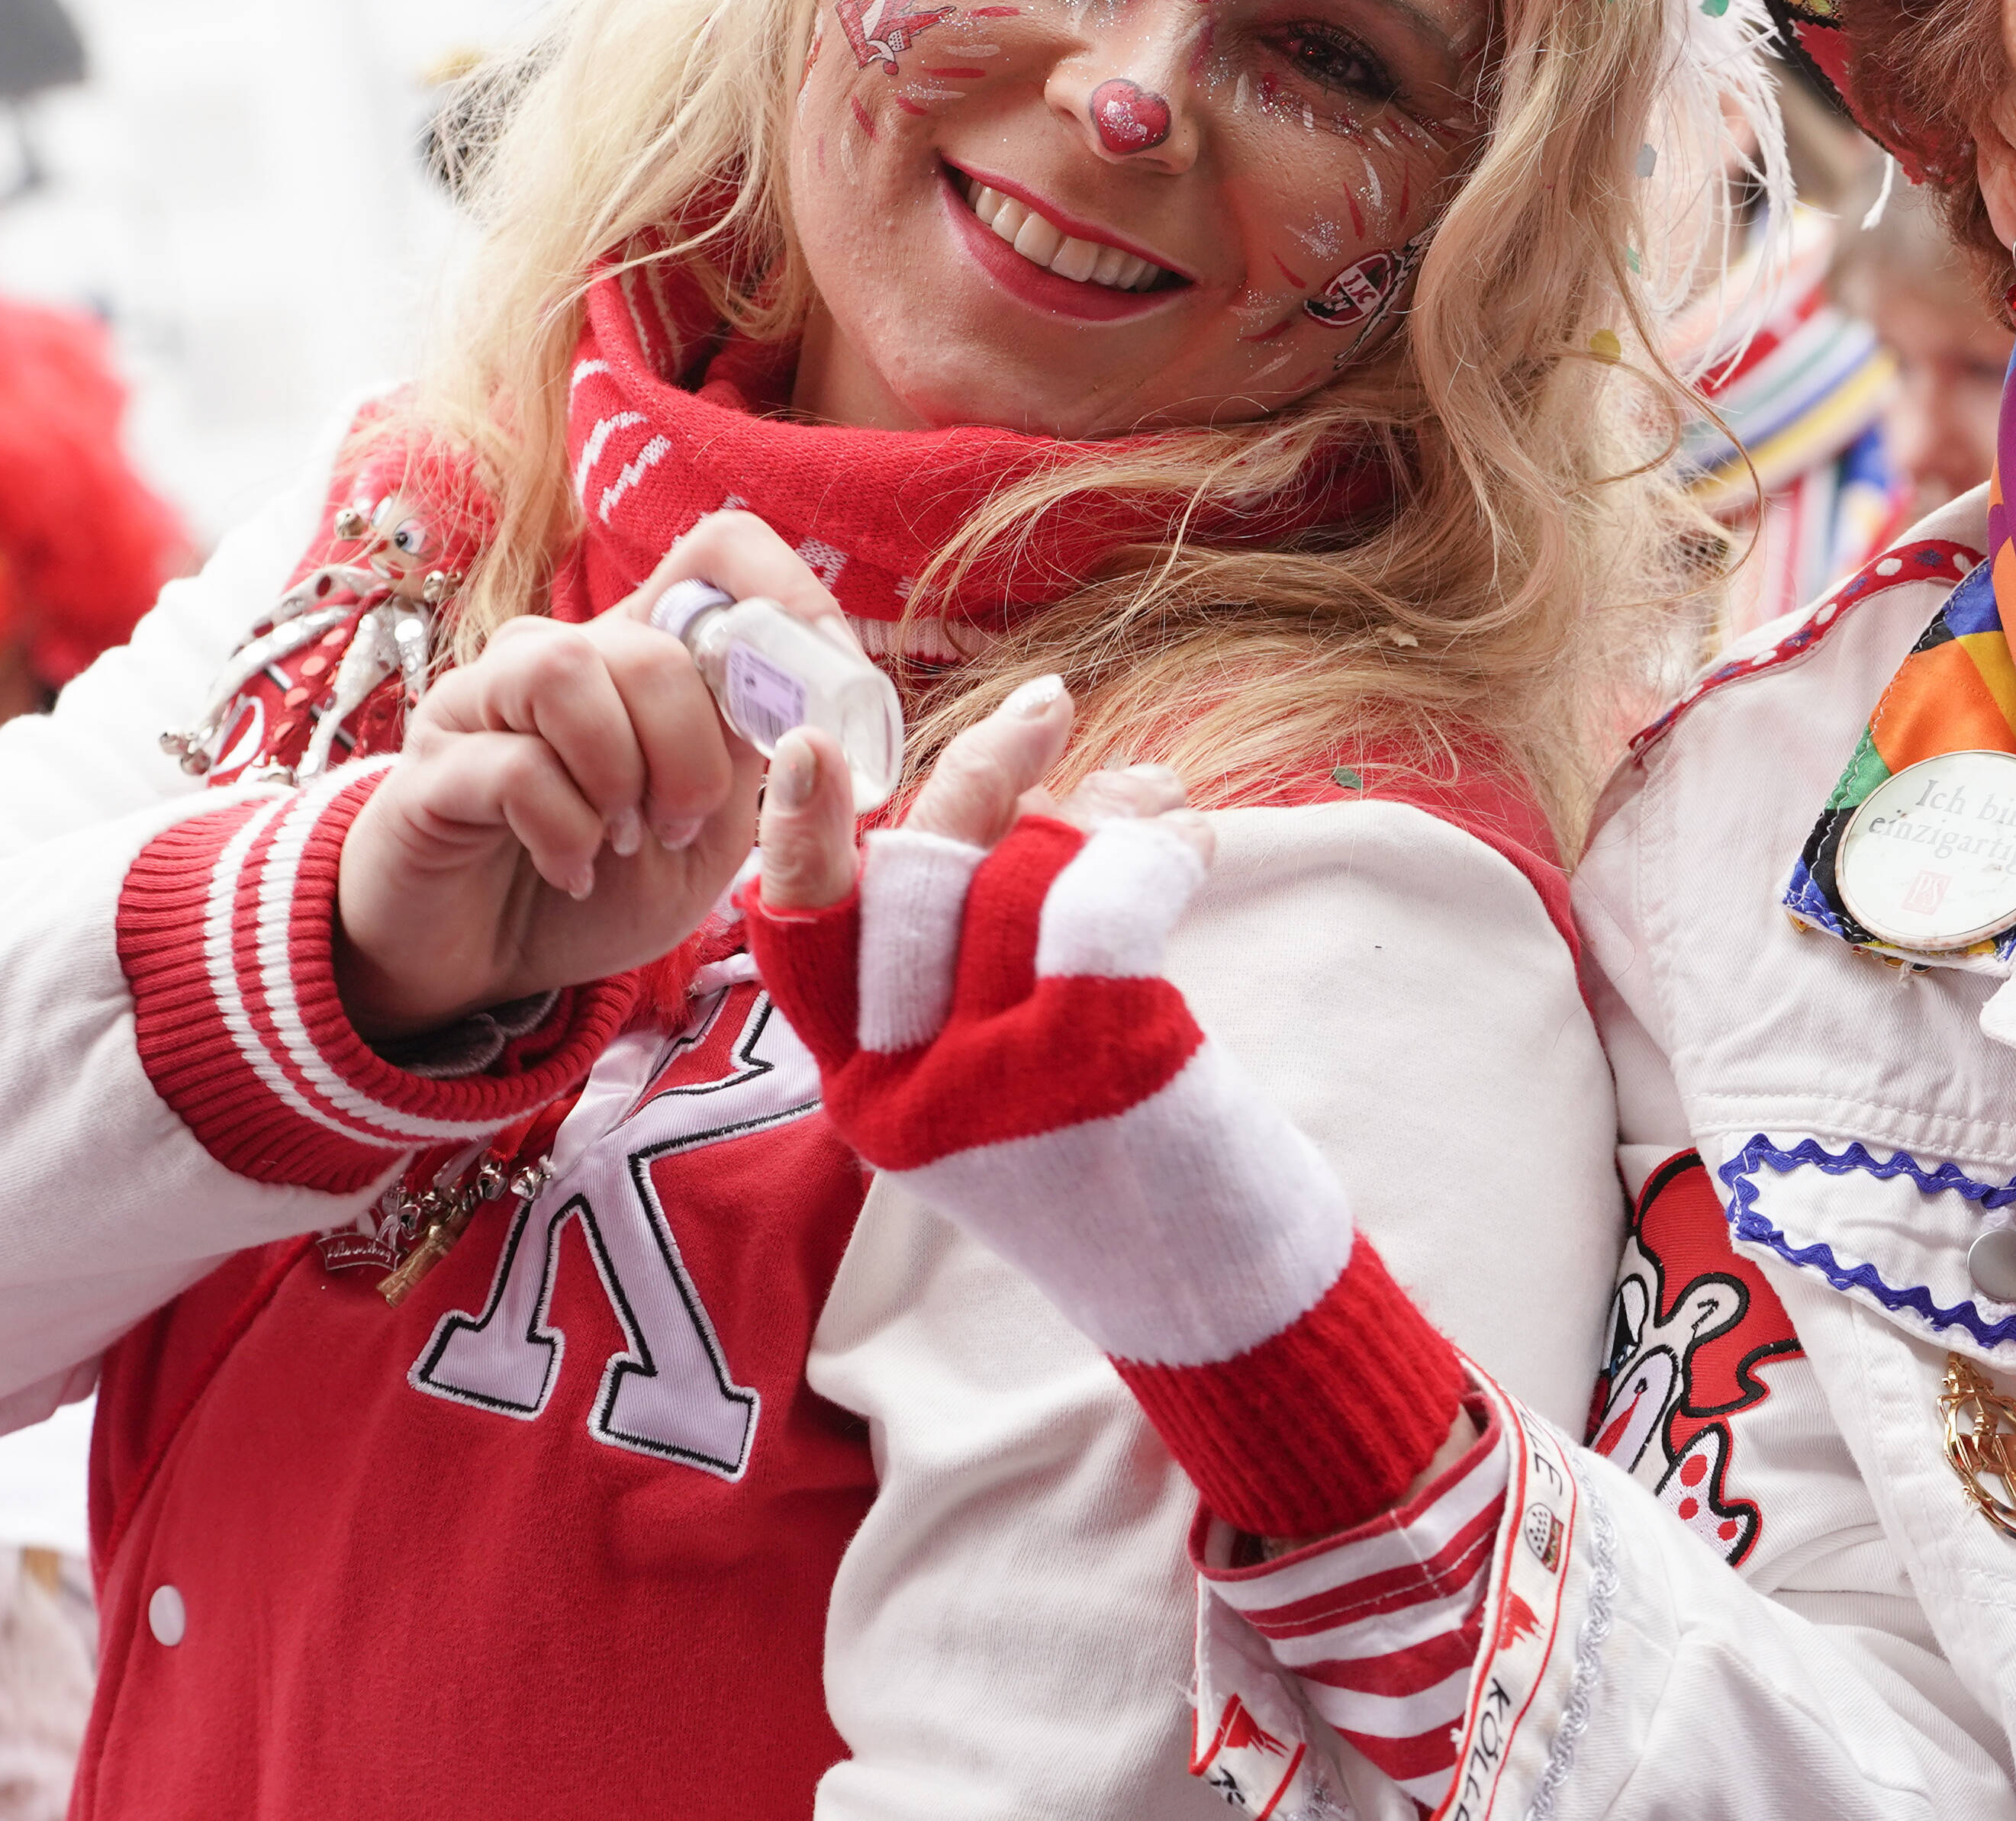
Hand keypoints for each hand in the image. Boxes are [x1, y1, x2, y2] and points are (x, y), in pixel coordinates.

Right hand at [334, 511, 849, 1039]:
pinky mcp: (429, 767)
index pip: (719, 553)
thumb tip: (815, 735)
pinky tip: (568, 871)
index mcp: (644, 656)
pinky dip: (563, 831)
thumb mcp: (708, 839)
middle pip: (653, 647)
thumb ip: (759, 776)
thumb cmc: (601, 886)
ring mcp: (483, 700)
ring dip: (619, 776)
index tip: (817, 700)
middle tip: (677, 827)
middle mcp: (561, 654)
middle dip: (692, 757)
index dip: (785, 602)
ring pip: (569, 671)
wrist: (483, 964)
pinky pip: (512, 766)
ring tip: (617, 841)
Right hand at [750, 684, 1464, 1540]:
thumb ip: (968, 960)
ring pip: (1011, 874)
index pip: (797, 942)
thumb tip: (1006, 784)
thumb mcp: (1003, 1076)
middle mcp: (909, 1092)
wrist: (1219, 1301)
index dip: (795, 836)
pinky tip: (1186, 844)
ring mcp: (996, 1080)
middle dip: (982, 776)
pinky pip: (1097, 898)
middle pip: (909, 876)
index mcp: (868, 1091)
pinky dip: (1148, 849)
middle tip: (1045, 714)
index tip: (815, 745)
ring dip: (1095, 811)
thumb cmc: (1116, 1168)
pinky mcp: (1093, 1063)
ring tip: (1155, 804)